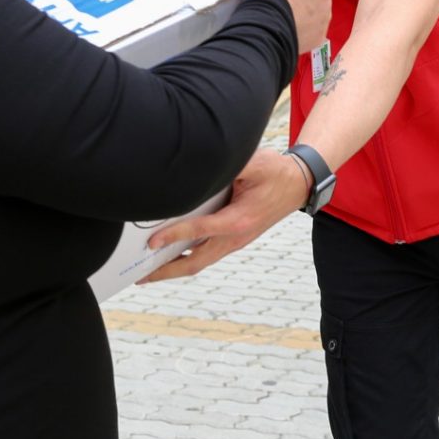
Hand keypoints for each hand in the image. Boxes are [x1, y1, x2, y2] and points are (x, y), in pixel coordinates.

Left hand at [139, 149, 308, 283]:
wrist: (298, 184)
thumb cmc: (275, 172)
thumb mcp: (254, 163)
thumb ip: (228, 166)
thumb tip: (196, 167)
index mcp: (239, 220)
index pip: (199, 231)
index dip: (173, 236)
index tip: (151, 241)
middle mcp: (235, 237)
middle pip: (195, 263)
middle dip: (165, 271)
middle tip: (139, 276)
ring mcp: (235, 241)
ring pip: (199, 262)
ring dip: (173, 268)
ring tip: (148, 271)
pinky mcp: (234, 239)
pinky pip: (205, 254)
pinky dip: (186, 258)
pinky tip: (170, 254)